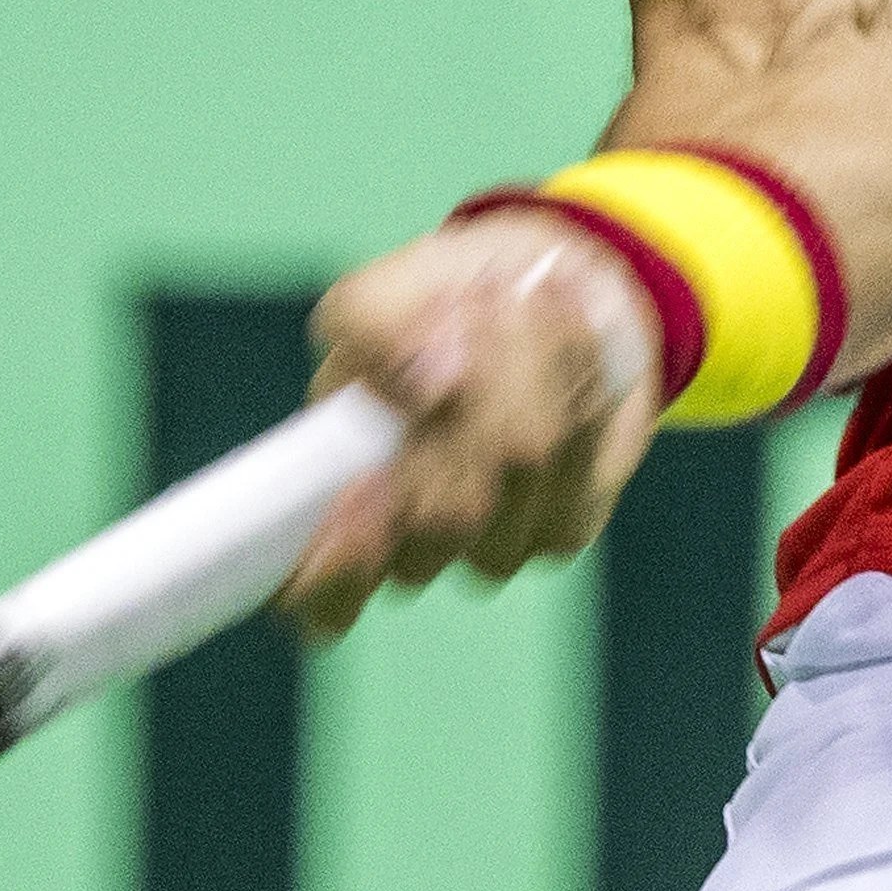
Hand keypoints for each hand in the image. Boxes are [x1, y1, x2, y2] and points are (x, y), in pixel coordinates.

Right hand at [279, 213, 662, 642]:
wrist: (535, 298)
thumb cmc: (434, 306)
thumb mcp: (380, 296)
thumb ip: (374, 326)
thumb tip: (433, 387)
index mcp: (336, 506)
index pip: (317, 594)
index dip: (339, 565)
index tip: (360, 488)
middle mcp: (409, 546)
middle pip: (439, 518)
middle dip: (462, 405)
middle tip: (463, 314)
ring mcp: (489, 545)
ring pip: (518, 475)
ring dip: (522, 373)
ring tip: (509, 307)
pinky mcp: (561, 528)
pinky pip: (574, 463)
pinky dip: (570, 384)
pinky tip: (558, 337)